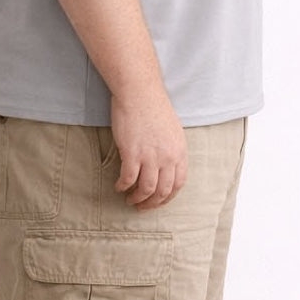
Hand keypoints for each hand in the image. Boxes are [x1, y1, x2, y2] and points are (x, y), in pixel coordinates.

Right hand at [110, 88, 187, 208]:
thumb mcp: (172, 131)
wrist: (139, 93)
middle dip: (152, 203)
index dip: (168, 197)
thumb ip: (172, 150)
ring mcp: (150, 156)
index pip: (179, 184)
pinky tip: (118, 186)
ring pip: (146, 189)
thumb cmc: (154, 108)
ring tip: (130, 199)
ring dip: (137, 198)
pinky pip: (128, 178)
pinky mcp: (132, 153)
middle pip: (163, 191)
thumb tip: (166, 167)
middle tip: (142, 206)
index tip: (158, 201)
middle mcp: (168, 157)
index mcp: (180, 152)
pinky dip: (123, 186)